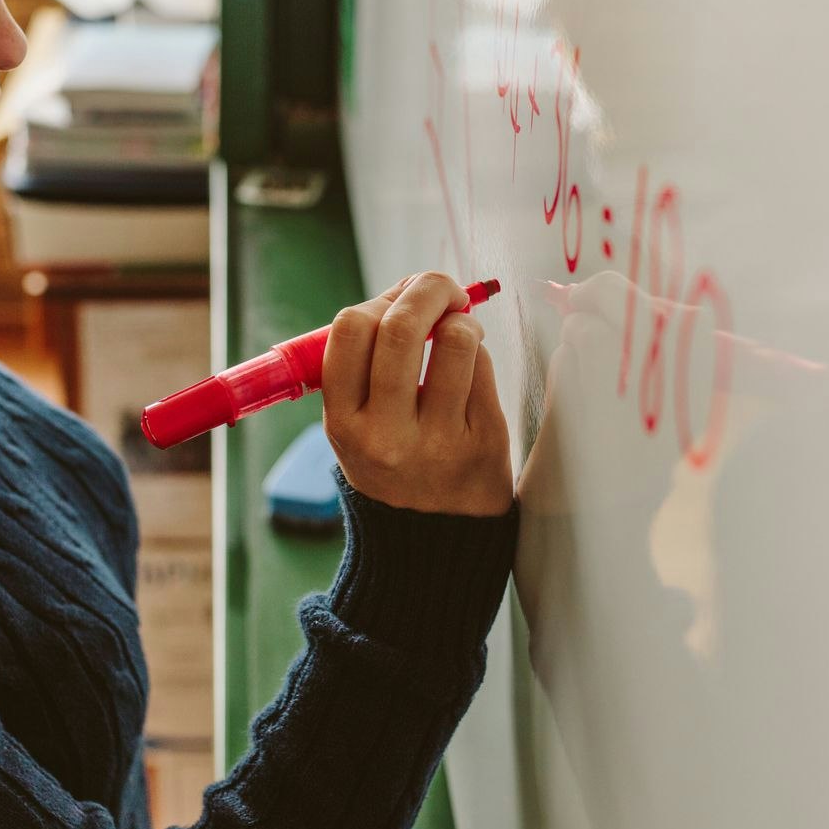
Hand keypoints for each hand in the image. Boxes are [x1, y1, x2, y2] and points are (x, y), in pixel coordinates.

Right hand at [320, 270, 514, 516]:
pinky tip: (471, 369)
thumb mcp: (355, 425)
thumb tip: (406, 290)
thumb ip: (366, 362)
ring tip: (460, 330)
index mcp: (344, 423)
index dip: (380, 298)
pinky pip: (484, 368)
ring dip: (461, 320)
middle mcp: (386, 435)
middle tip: (442, 289)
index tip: (399, 297)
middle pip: (402, 327)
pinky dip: (478, 354)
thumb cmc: (392, 459)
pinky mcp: (484, 442)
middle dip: (427, 289)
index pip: (350, 331)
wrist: (435, 539)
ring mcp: (438, 441)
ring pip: (455, 341)